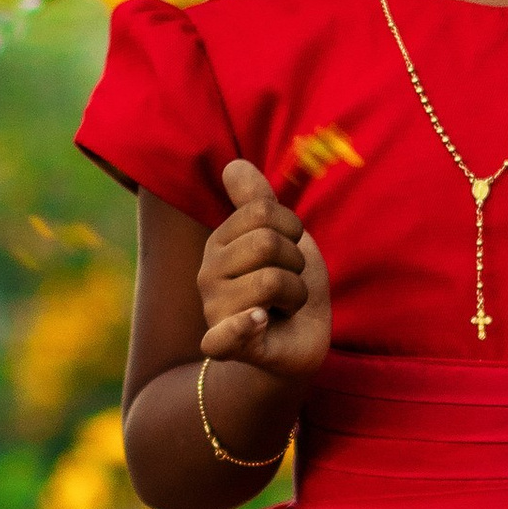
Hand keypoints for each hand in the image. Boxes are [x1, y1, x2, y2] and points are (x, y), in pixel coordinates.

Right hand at [197, 158, 331, 400]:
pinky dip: (245, 326)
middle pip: (266, 243)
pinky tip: (260, 320)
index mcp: (219, 244)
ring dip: (296, 294)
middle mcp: (207, 275)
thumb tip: (234, 164)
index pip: (262, 211)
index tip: (291, 250)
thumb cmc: (289, 286)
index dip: (292, 230)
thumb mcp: (280, 237)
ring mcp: (215, 310)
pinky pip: (227, 333)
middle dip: (295, 264)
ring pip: (272, 280)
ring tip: (285, 307)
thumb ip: (257, 201)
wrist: (300, 340)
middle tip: (290, 285)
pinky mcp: (228, 344)